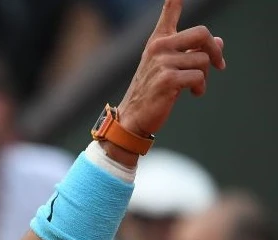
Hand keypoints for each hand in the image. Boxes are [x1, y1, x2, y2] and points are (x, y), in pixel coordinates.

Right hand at [117, 0, 224, 137]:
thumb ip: (192, 51)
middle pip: (201, 33)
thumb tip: (218, 42)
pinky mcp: (167, 79)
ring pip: (203, 60)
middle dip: (214, 50)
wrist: (134, 116)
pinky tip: (193, 93)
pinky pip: (198, 76)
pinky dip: (200, 87)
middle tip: (218, 64)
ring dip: (204, 76)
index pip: (169, 11)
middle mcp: (159, 47)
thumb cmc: (154, 90)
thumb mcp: (172, 66)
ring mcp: (162, 62)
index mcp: (159, 40)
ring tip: (194, 86)